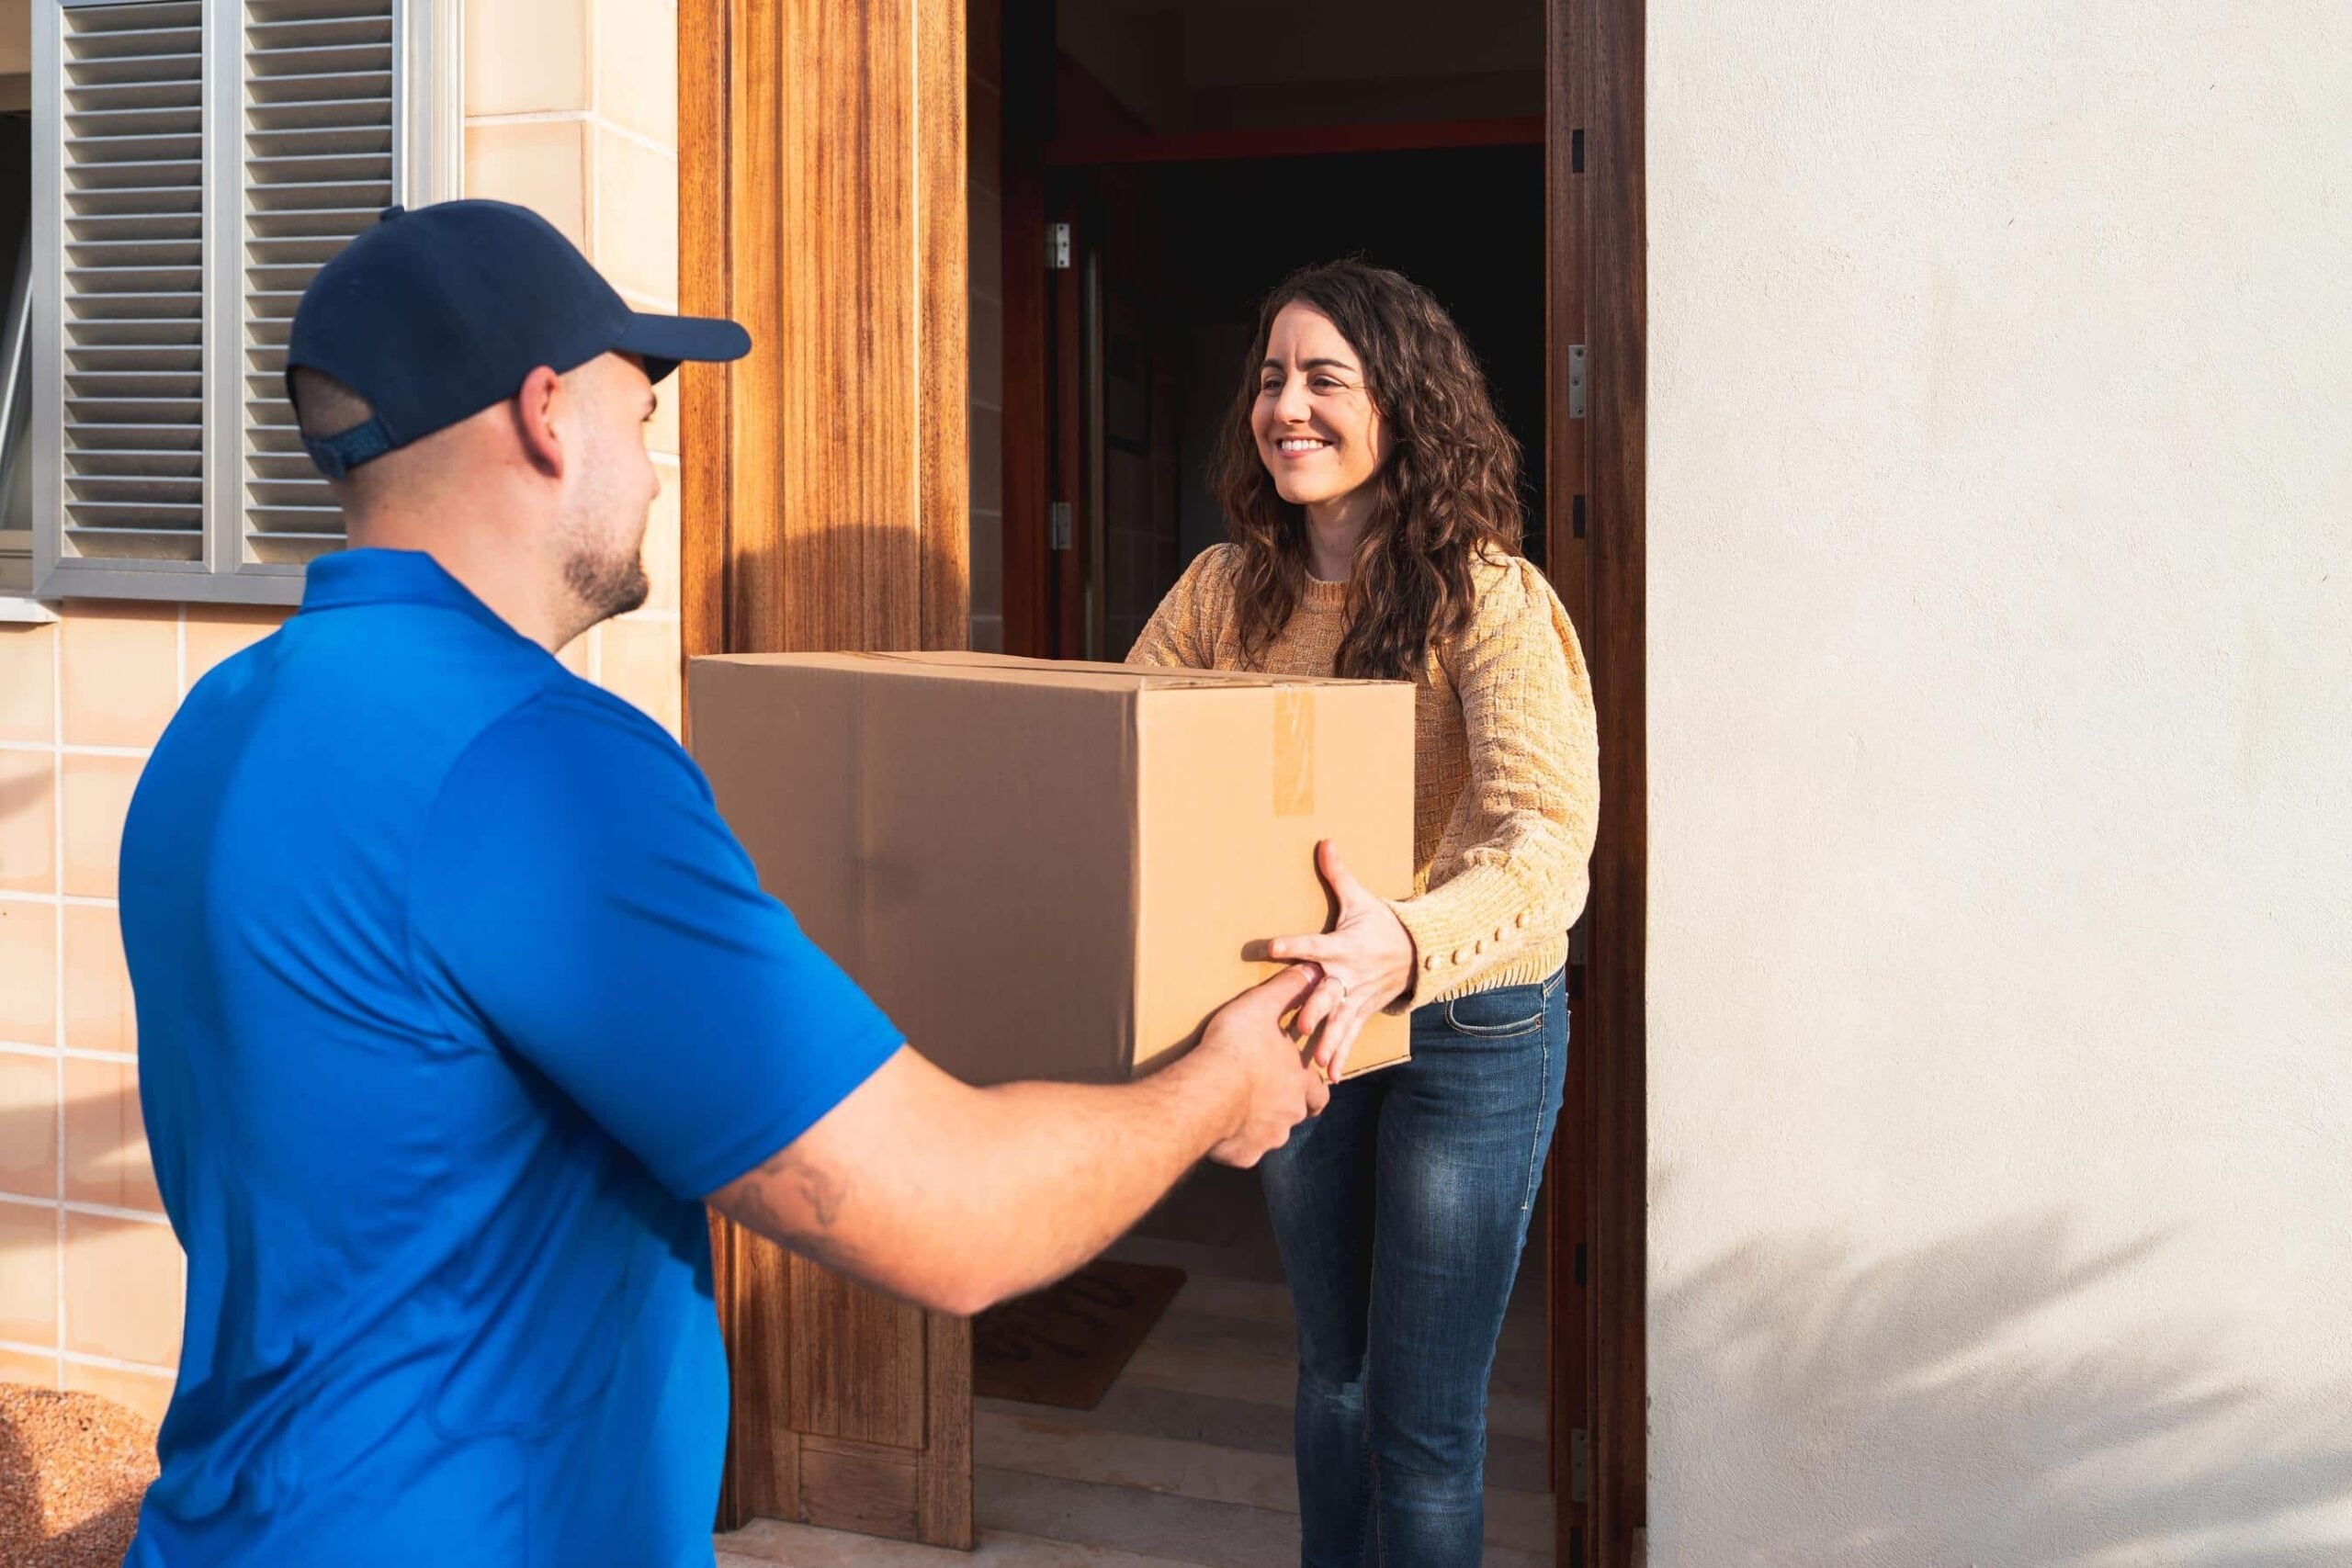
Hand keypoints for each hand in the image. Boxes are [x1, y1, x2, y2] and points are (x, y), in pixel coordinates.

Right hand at [1195, 963, 1330, 1167]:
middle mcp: (1290, 1114)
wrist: (1208, 1091)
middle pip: (1294, 1115)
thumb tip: (1313, 969)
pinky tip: (1217, 1130)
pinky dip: (1234, 1143)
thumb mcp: (1262, 1007)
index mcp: (1299, 1082)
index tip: (1304, 1085)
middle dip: (1281, 1107)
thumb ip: (1287, 989)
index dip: (1313, 1088)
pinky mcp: (1244, 1155)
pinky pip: (1242, 1151)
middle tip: (1259, 1095)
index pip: (1320, 1092)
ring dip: (1256, 1125)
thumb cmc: (1237, 1047)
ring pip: (1268, 1135)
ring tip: (1233, 1111)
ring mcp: (1268, 1138)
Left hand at [1264, 841, 1413, 1080]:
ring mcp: (1358, 997)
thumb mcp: (1361, 898)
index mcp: (1344, 946)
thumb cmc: (1380, 923)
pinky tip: (1329, 1077)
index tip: (1270, 946)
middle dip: (1316, 1007)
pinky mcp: (1362, 1012)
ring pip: (1341, 1021)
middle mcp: (1350, 975)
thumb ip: (1338, 874)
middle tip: (1299, 1023)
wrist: (1419, 951)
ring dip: (1329, 1040)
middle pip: (1330, 992)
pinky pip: (1351, 1037)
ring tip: (1316, 1059)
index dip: (1293, 945)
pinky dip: (1342, 1057)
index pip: (1314, 944)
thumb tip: (1324, 841)